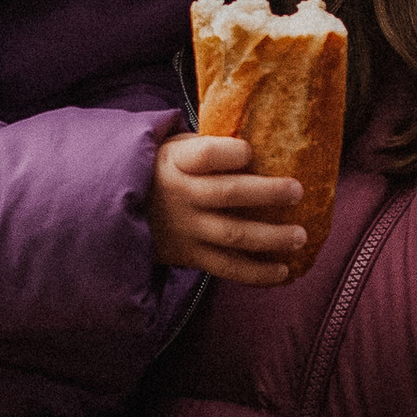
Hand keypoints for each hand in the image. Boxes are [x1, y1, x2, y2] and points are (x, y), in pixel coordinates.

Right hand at [151, 127, 304, 283]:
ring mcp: (186, 229)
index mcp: (177, 162)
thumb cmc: (164, 170)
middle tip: (297, 191)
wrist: (117, 208)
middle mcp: (182, 196)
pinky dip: (257, 273)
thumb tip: (263, 143)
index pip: (206, 154)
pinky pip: (227, 267)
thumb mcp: (175, 148)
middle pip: (228, 194)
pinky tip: (283, 271)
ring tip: (300, 236)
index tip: (251, 151)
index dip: (231, 153)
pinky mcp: (190, 255)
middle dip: (267, 193)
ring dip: (271, 238)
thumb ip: (209, 147)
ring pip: (233, 235)